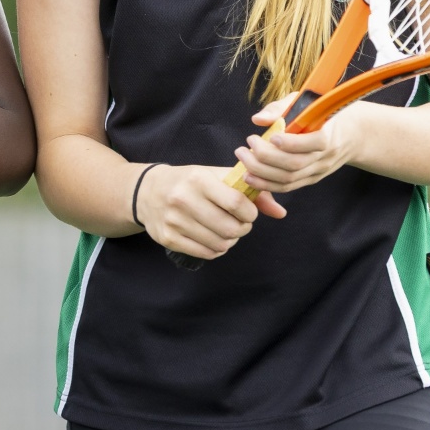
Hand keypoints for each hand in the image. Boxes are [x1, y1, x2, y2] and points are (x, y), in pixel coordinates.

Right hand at [135, 163, 265, 259]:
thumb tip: (281, 212)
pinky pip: (205, 253)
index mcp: (198, 179)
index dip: (250, 213)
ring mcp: (174, 221)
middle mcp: (183, 199)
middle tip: (240, 224)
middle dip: (242, 229)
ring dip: (230, 241)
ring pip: (219, 244)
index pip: (236, 203)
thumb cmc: (191, 182)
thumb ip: (251, 191)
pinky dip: (216, 249)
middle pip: (230, 228)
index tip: (249, 213)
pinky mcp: (168, 238)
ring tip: (226, 231)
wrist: (148, 191)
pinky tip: (213, 238)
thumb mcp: (217, 176)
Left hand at [235, 93, 359, 198]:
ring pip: (289, 180)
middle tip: (245, 147)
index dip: (291, 143)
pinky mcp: (310, 179)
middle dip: (265, 158)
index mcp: (329, 135)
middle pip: (294, 165)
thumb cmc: (323, 113)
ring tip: (243, 160)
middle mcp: (324, 157)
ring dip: (261, 174)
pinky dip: (267, 185)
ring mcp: (317, 171)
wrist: (352, 134)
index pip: (313, 143)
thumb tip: (258, 120)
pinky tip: (250, 177)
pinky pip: (288, 187)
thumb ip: (281, 108)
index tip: (270, 136)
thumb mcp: (306, 102)